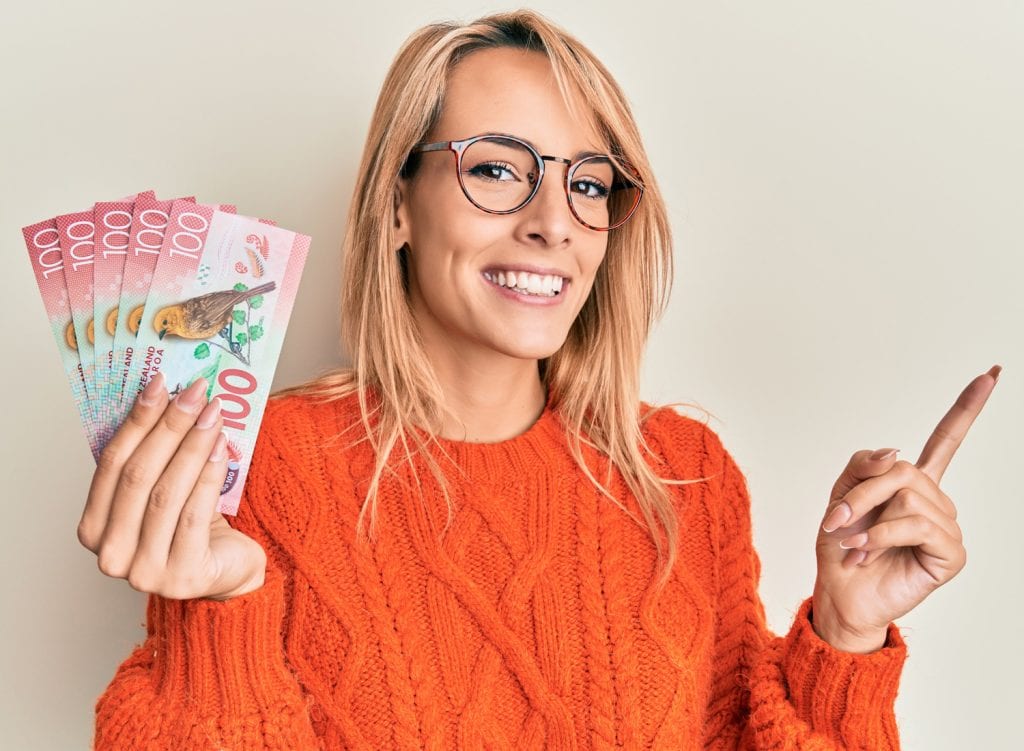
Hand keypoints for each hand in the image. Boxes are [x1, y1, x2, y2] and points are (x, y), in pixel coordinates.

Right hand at [77, 372, 266, 600]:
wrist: (227, 571)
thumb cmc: (192, 527)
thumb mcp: (163, 491)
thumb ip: (152, 459)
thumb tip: (164, 395)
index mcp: (94, 528)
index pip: (112, 463)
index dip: (136, 420)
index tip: (160, 383)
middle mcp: (111, 554)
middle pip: (138, 476)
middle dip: (169, 427)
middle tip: (195, 393)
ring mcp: (143, 571)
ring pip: (166, 493)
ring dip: (192, 445)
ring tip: (213, 413)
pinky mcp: (182, 576)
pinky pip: (194, 514)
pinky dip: (208, 475)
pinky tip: (220, 447)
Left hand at [811, 365, 999, 652]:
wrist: (839, 594)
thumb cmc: (841, 548)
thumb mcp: (839, 496)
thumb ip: (862, 466)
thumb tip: (896, 451)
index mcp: (913, 484)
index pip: (946, 440)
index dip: (967, 408)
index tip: (993, 373)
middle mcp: (936, 502)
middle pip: (903, 470)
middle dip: (861, 493)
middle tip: (835, 521)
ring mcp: (946, 527)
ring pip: (908, 496)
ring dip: (866, 520)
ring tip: (854, 545)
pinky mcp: (950, 553)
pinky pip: (915, 525)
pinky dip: (880, 538)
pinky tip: (867, 555)